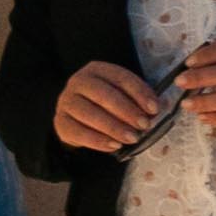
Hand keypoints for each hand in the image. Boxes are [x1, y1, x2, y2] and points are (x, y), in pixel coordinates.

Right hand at [53, 60, 168, 153]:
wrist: (78, 118)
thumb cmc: (106, 104)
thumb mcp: (122, 94)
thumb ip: (137, 99)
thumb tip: (155, 109)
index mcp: (97, 70)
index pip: (120, 77)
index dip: (139, 93)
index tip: (154, 109)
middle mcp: (78, 82)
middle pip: (104, 95)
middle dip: (127, 111)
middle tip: (144, 125)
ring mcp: (66, 101)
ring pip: (90, 114)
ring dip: (114, 127)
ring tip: (132, 138)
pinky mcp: (60, 121)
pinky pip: (79, 132)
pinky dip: (98, 140)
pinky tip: (114, 146)